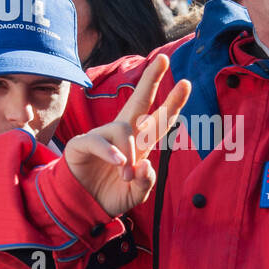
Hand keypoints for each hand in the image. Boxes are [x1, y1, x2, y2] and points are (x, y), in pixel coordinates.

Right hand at [64, 55, 190, 217]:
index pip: (158, 120)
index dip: (172, 104)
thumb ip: (144, 183)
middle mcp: (122, 136)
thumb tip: (144, 165)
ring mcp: (101, 137)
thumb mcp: (135, 195)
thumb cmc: (109, 197)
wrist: (82, 209)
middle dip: (151, 79)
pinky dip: (110, 151)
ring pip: (123, 129)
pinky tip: (118, 163)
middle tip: (163, 58)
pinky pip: (98, 140)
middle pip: (138, 101)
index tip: (186, 83)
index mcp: (139, 145)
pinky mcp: (82, 143)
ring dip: (129, 152)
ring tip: (126, 175)